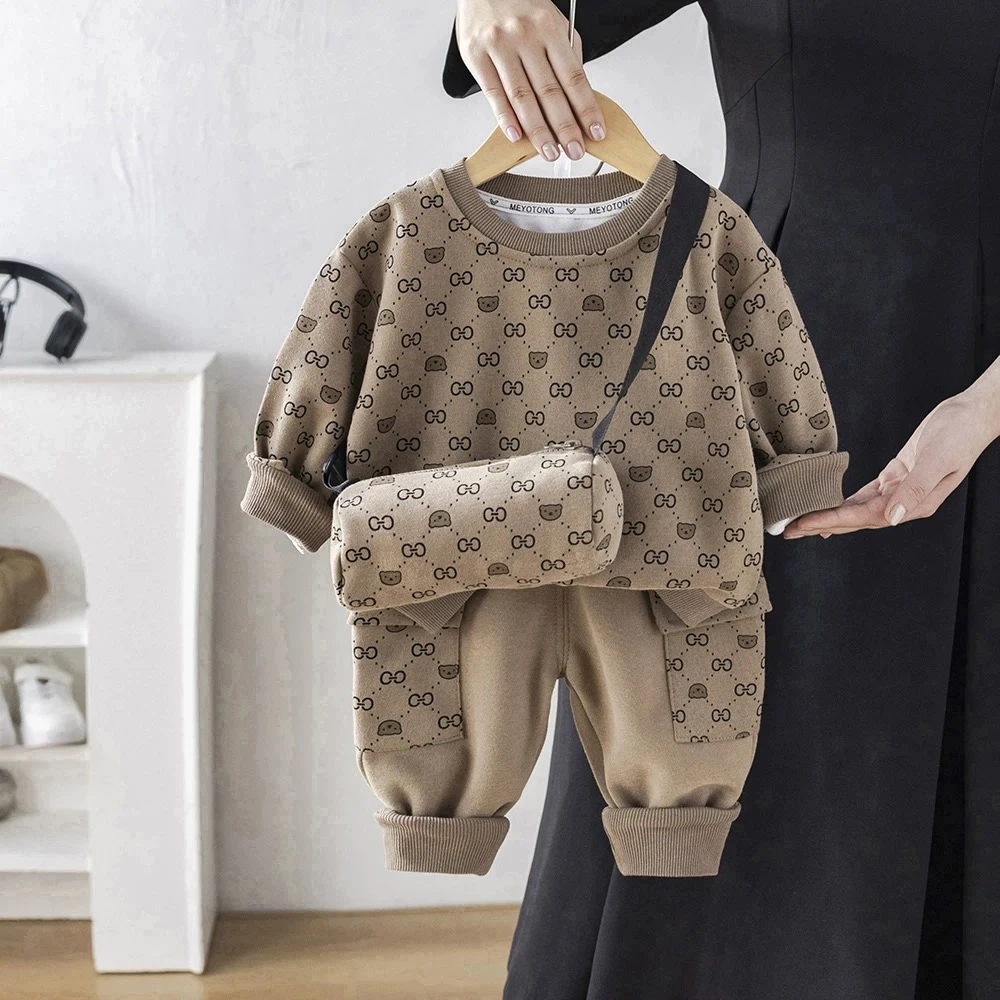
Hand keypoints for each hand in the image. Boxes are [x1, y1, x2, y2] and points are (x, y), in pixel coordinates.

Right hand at [455, 0, 606, 161]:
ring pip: (522, 97)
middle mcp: (525, 37)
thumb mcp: (550, 21)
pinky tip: (517, 137)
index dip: (586, 108)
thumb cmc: (519, 5)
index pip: (573, 77)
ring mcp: (499, 46)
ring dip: (538, 131)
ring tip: (550, 152)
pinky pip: (493, 93)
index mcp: (550, 28)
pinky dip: (505, 118)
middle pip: (549, 92)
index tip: (596, 132)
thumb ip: (564, 54)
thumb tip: (577, 95)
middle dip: (565, 127)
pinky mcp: (476, 55)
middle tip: (575, 151)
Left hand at [783, 388, 999, 537]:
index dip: (833, 521)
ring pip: (858, 509)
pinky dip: (845, 501)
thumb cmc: (961, 433)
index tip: (805, 524)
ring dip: (830, 516)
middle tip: (789, 530)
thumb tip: (892, 517)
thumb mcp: (937, 458)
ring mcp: (901, 490)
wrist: (974, 413)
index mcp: (916, 503)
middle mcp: (906, 502)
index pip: (865, 518)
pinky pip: (865, 494)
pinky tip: (828, 507)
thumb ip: (916, 487)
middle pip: (856, 520)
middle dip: (822, 525)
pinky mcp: (897, 474)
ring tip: (801, 523)